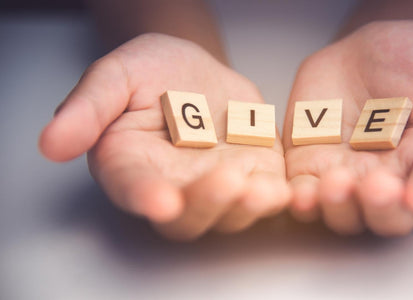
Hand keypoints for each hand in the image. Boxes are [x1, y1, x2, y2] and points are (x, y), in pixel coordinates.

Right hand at [40, 33, 288, 240]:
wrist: (197, 72)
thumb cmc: (152, 72)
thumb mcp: (117, 75)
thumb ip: (88, 108)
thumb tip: (50, 144)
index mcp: (132, 165)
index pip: (134, 189)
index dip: (146, 198)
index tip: (160, 201)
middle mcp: (174, 186)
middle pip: (187, 216)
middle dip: (208, 205)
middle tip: (226, 180)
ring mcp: (215, 185)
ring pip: (229, 213)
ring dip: (248, 207)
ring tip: (265, 190)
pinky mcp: (251, 176)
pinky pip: (265, 196)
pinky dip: (278, 198)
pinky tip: (290, 189)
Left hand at [283, 21, 412, 235]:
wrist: (362, 50)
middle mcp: (390, 177)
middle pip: (387, 215)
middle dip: (380, 208)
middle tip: (376, 186)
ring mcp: (348, 176)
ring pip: (343, 213)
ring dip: (338, 207)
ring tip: (335, 184)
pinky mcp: (311, 168)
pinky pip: (303, 195)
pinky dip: (300, 202)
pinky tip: (299, 195)